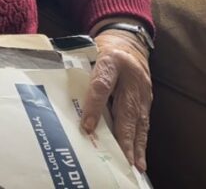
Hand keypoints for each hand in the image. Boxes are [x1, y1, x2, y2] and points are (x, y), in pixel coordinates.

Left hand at [80, 28, 151, 170]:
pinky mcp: (147, 100)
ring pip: (139, 120)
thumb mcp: (88, 53)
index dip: (94, 106)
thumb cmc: (102, 50)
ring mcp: (142, 90)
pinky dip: (141, 142)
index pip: (102, 85)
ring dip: (135, 144)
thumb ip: (77, 72)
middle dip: (123, 136)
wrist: (128, 41)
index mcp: (111, 60)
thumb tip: (58, 94)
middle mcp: (130, 76)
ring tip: (133, 165)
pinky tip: (139, 160)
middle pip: (126, 109)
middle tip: (121, 158)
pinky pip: (144, 123)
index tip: (87, 127)